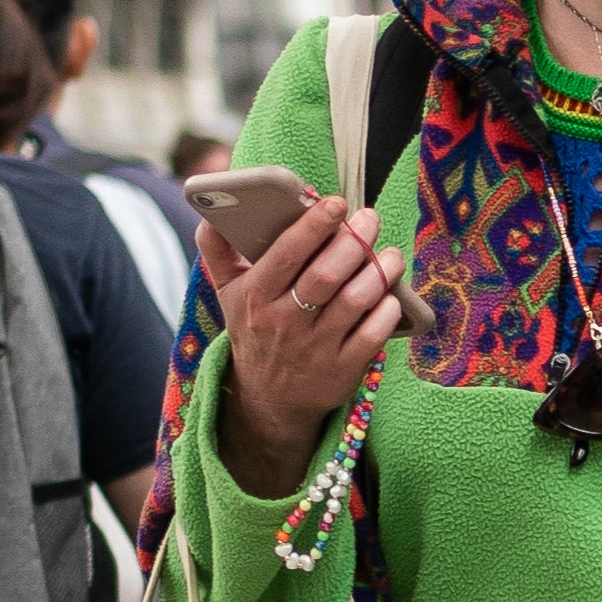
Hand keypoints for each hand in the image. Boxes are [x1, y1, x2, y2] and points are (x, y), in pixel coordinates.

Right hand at [205, 194, 397, 497]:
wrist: (267, 399)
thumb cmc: (255, 329)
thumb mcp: (229, 293)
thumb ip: (218, 251)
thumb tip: (210, 213)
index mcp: (256, 295)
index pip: (286, 253)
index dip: (314, 225)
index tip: (336, 202)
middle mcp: (285, 322)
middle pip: (325, 275)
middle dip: (353, 242)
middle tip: (370, 219)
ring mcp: (315, 348)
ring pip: (353, 301)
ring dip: (378, 272)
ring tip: (390, 253)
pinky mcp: (342, 370)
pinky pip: (372, 336)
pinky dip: (386, 311)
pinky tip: (391, 294)